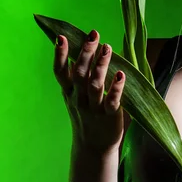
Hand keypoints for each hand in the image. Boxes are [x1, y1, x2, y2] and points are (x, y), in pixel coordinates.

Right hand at [53, 29, 125, 154]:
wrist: (94, 147)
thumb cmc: (88, 114)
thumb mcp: (77, 96)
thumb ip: (78, 76)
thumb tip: (83, 49)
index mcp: (70, 92)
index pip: (60, 72)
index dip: (60, 55)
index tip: (61, 37)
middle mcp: (78, 99)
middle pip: (79, 74)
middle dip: (86, 53)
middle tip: (93, 34)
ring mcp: (93, 108)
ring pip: (94, 85)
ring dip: (100, 65)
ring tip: (107, 47)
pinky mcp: (109, 116)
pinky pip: (111, 101)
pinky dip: (115, 88)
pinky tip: (120, 74)